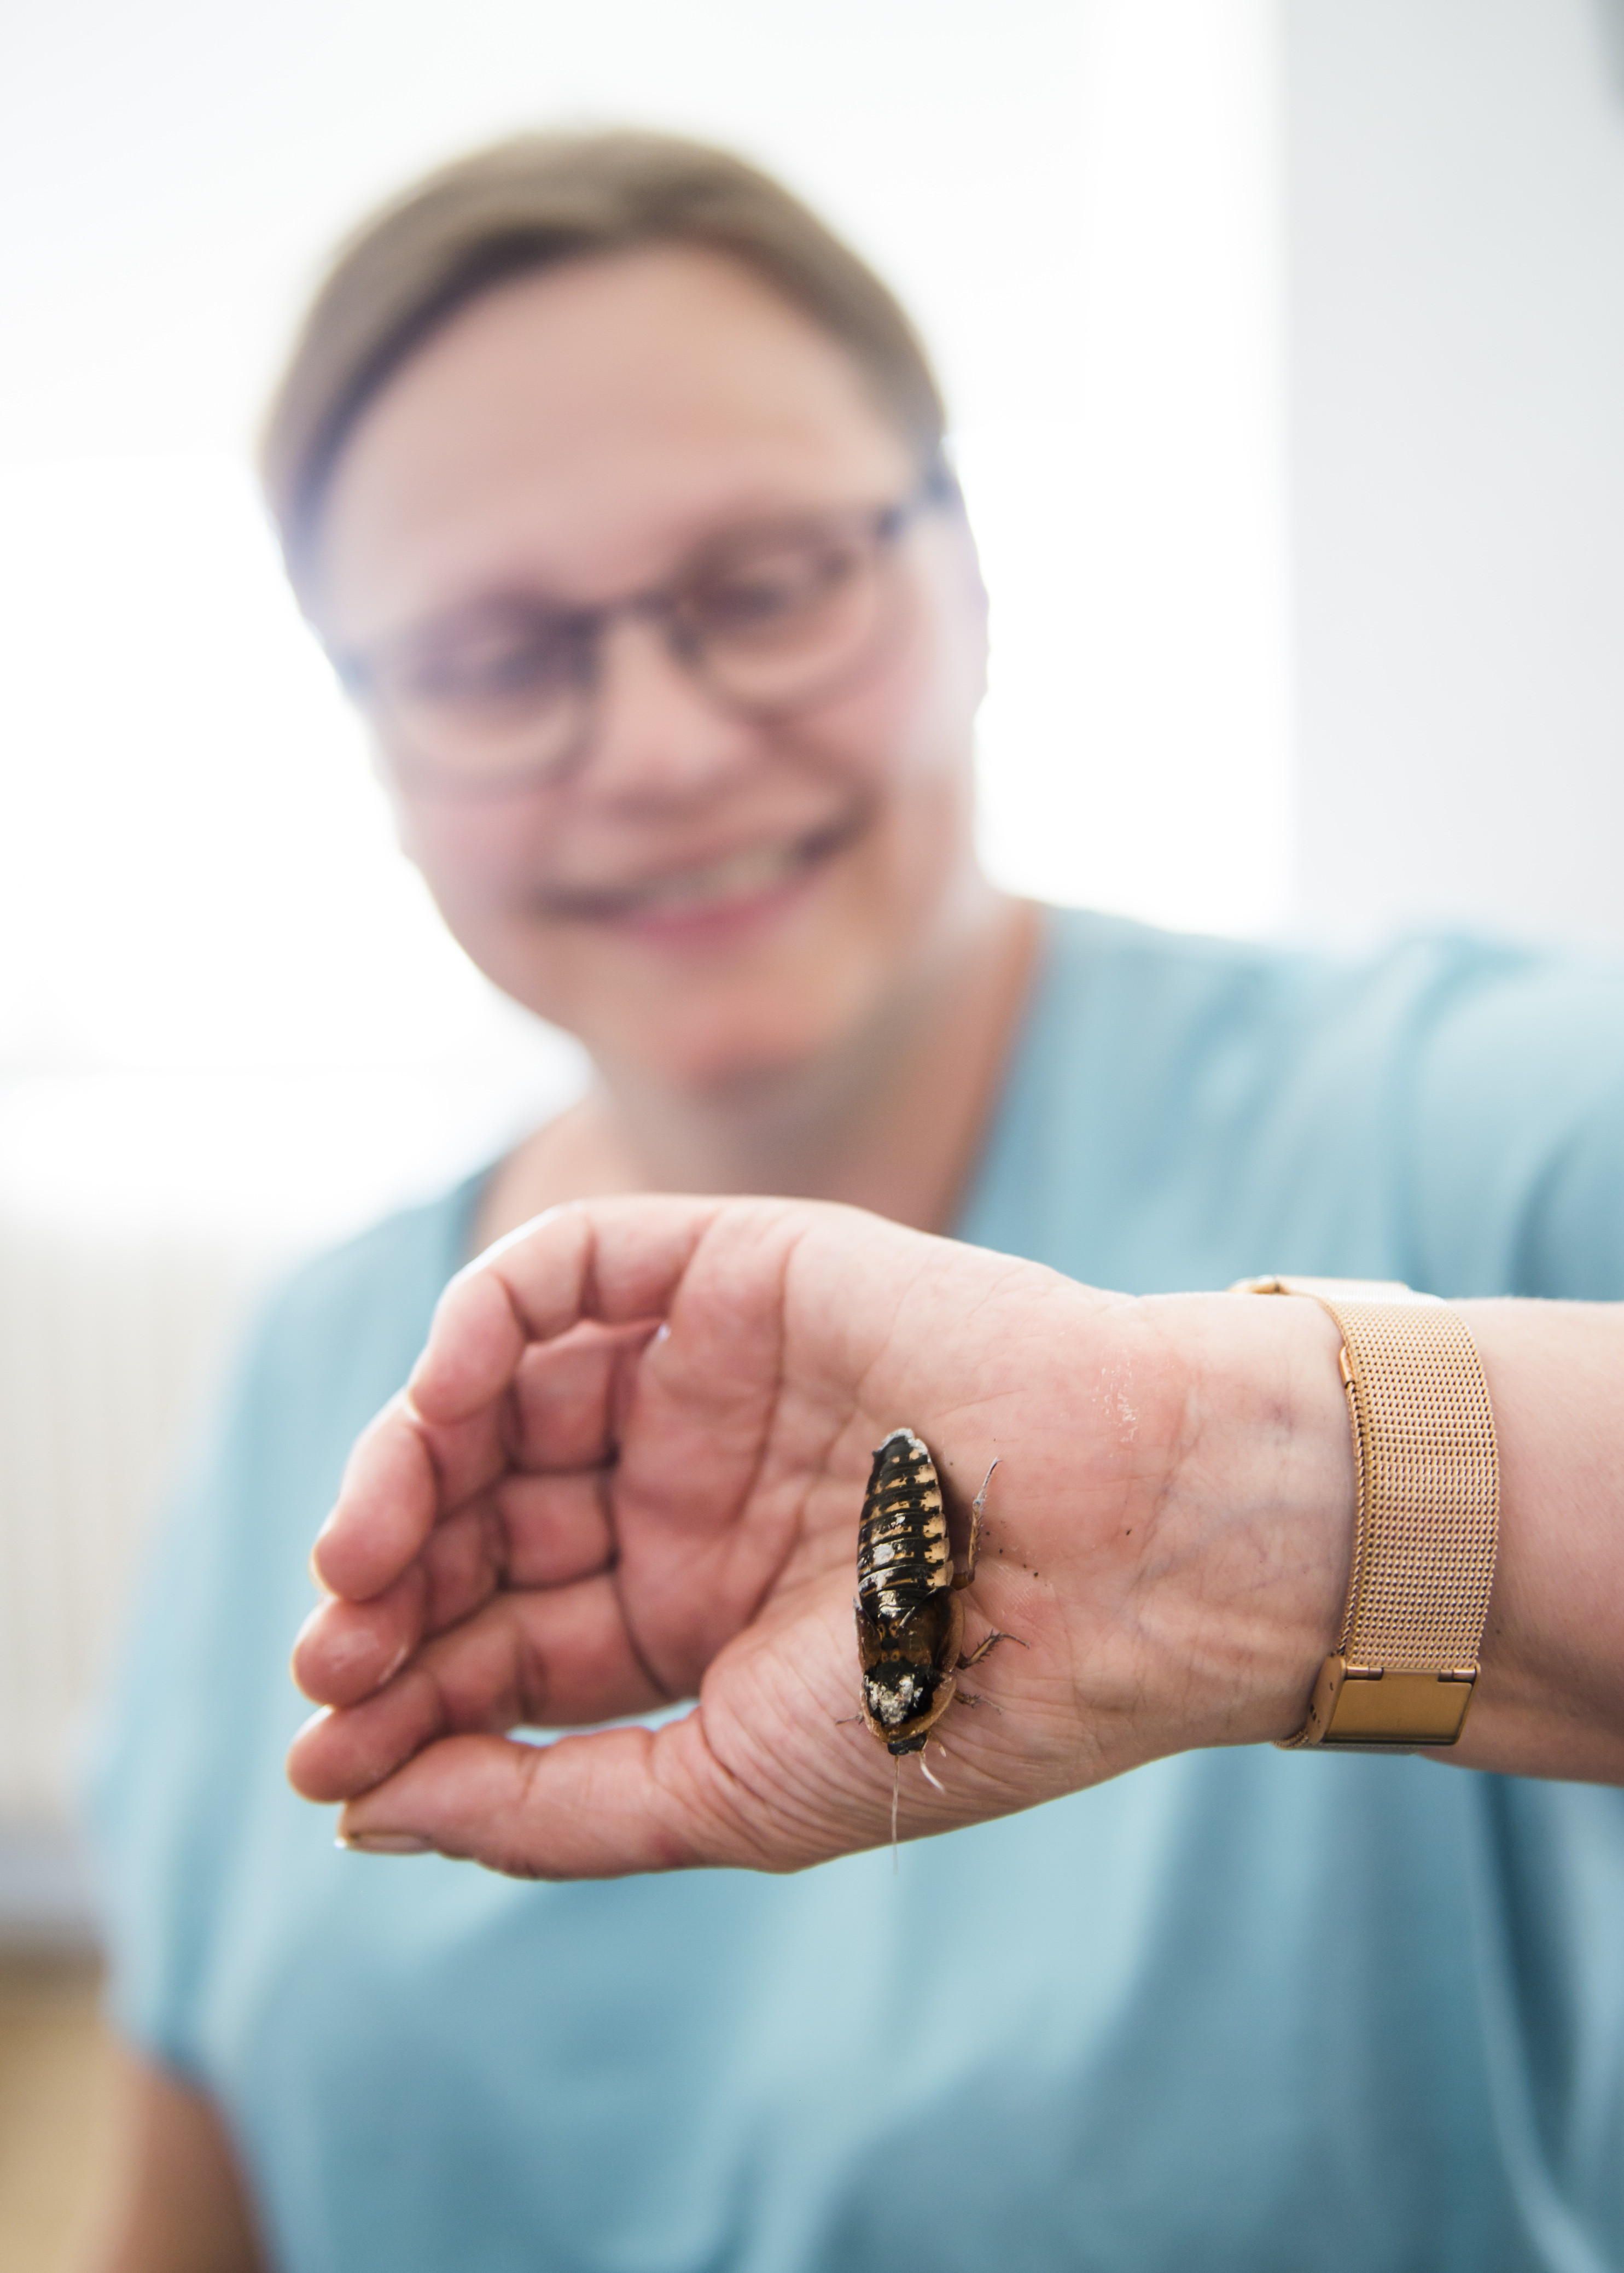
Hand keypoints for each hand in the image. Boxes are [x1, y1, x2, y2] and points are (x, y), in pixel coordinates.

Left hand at [288, 1196, 1351, 1875]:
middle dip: (390, 1591)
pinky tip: (438, 1407)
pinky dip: (476, 1323)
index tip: (329, 1758)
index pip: (502, 1648)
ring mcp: (702, 1380)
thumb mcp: (727, 1790)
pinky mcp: (732, 1272)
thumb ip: (549, 1809)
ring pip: (494, 1399)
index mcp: (690, 1616)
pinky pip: (567, 1271)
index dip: (407, 1697)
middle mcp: (682, 1492)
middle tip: (330, 1653)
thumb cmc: (951, 1694)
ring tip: (361, 1557)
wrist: (1123, 1557)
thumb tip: (368, 1817)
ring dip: (405, 1466)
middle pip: (481, 1522)